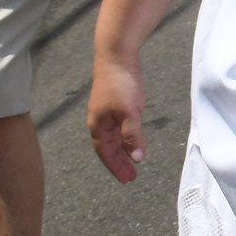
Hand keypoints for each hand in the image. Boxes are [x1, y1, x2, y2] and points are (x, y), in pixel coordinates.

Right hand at [89, 57, 147, 182]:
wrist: (116, 56)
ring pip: (113, 138)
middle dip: (119, 163)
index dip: (116, 167)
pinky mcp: (114, 104)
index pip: (106, 153)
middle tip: (131, 177)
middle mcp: (99, 121)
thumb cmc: (120, 84)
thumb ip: (133, 136)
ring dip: (122, 151)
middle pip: (108, 148)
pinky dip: (124, 137)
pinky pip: (117, 128)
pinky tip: (132, 140)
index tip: (127, 179)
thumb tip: (136, 158)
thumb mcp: (130, 112)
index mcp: (99, 126)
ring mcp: (105, 112)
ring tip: (133, 163)